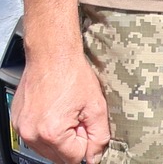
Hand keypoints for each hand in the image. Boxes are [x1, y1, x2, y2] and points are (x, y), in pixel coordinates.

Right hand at [14, 47, 111, 163]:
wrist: (52, 55)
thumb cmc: (72, 74)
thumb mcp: (96, 106)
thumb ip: (99, 135)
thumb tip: (95, 155)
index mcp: (52, 132)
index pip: (74, 158)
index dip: (87, 145)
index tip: (90, 131)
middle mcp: (32, 133)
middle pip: (58, 157)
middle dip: (73, 143)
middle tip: (79, 119)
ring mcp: (22, 128)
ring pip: (46, 149)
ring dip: (60, 139)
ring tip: (68, 114)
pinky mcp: (18, 122)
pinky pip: (35, 137)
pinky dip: (47, 131)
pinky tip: (56, 112)